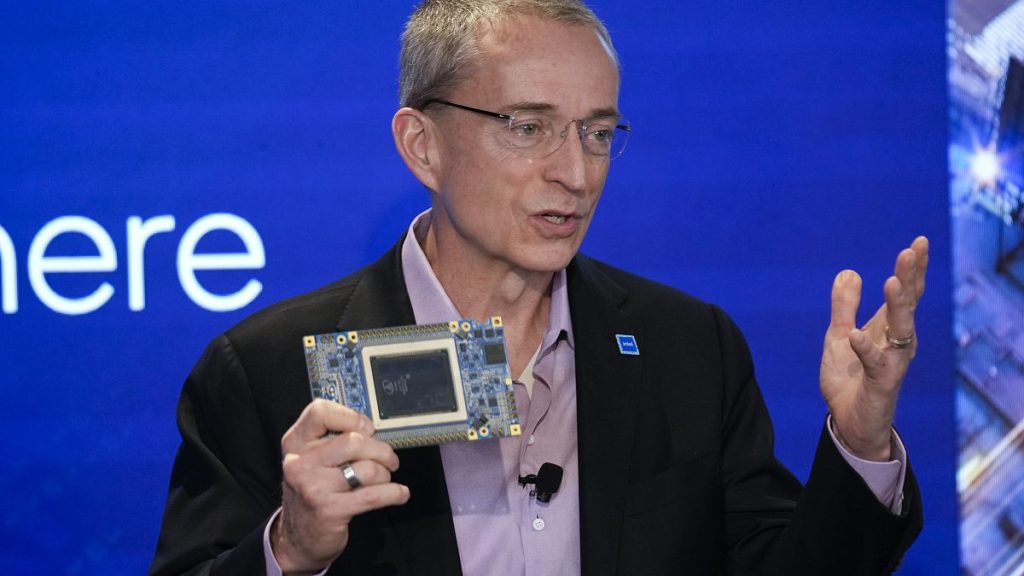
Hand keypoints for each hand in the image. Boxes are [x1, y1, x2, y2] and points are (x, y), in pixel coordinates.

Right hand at [271, 399, 409, 572]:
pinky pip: (374, 495)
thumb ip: (332, 439)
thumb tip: (372, 428)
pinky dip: (394, 493)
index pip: (320, 412)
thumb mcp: (311, 460)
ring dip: (385, 474)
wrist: (297, 537)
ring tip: (384, 479)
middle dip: (380, 450)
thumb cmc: (312, 491)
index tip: (368, 429)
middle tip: (388, 459)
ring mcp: (313, 487)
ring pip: (367, 468)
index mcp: (295, 443)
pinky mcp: (329, 510)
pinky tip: (400, 493)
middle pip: (353, 441)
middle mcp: (300, 463)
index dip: (351, 417)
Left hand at [819, 236, 928, 460]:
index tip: (919, 241)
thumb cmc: (850, 378)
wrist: (849, 421)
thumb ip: (844, 306)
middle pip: (908, 303)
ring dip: (897, 305)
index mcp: (889, 327)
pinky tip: (857, 335)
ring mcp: (893, 361)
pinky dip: (866, 348)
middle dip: (910, 276)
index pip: (905, 292)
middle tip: (911, 250)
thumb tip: (849, 271)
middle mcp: (898, 341)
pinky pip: (875, 362)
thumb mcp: (839, 335)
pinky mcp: (881, 383)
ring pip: (901, 329)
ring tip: (892, 281)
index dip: (913, 268)